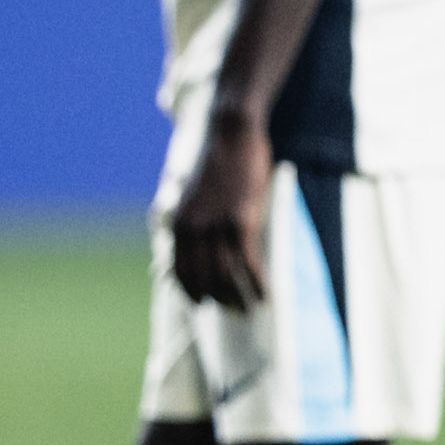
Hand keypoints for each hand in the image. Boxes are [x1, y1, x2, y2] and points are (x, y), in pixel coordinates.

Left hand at [172, 105, 273, 311]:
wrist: (231, 132)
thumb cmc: (219, 159)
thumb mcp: (196, 192)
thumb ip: (194, 219)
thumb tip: (200, 241)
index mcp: (178, 223)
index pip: (180, 272)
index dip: (193, 293)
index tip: (206, 304)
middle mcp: (192, 229)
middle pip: (203, 280)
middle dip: (219, 301)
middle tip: (235, 312)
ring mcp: (216, 226)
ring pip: (225, 277)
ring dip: (239, 299)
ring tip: (251, 310)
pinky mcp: (241, 221)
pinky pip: (248, 264)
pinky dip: (257, 283)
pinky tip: (266, 293)